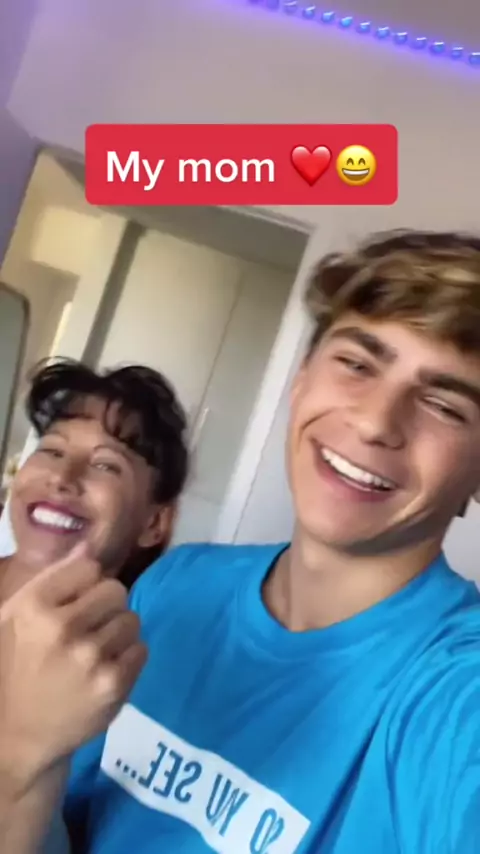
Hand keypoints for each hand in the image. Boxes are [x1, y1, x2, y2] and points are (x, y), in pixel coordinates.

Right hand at [0, 544, 146, 793]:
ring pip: (131, 620)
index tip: (75, 604)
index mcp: (34, 607)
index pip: (89, 567)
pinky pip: (141, 649)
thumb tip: (89, 546)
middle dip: (106, 607)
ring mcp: (90, 658)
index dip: (85, 585)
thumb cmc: (15, 668)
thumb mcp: (16, 618)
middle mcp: (62, 628)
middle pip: (116, 590)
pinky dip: (128, 659)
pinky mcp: (113, 684)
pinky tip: (104, 672)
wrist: (18, 737)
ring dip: (118, 633)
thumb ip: (53, 580)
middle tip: (89, 629)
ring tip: (95, 653)